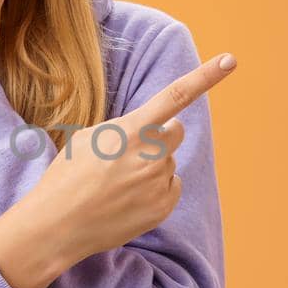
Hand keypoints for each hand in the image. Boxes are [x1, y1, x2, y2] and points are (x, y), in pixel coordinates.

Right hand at [13, 50, 238, 271]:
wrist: (57, 226)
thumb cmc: (66, 177)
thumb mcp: (88, 138)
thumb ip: (125, 127)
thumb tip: (151, 128)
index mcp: (131, 131)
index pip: (175, 96)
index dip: (205, 77)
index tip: (230, 60)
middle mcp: (151, 155)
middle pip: (176, 132)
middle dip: (161, 136)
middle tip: (131, 152)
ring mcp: (159, 183)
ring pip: (168, 163)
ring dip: (152, 167)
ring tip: (118, 184)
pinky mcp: (163, 207)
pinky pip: (171, 187)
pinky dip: (155, 190)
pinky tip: (128, 199)